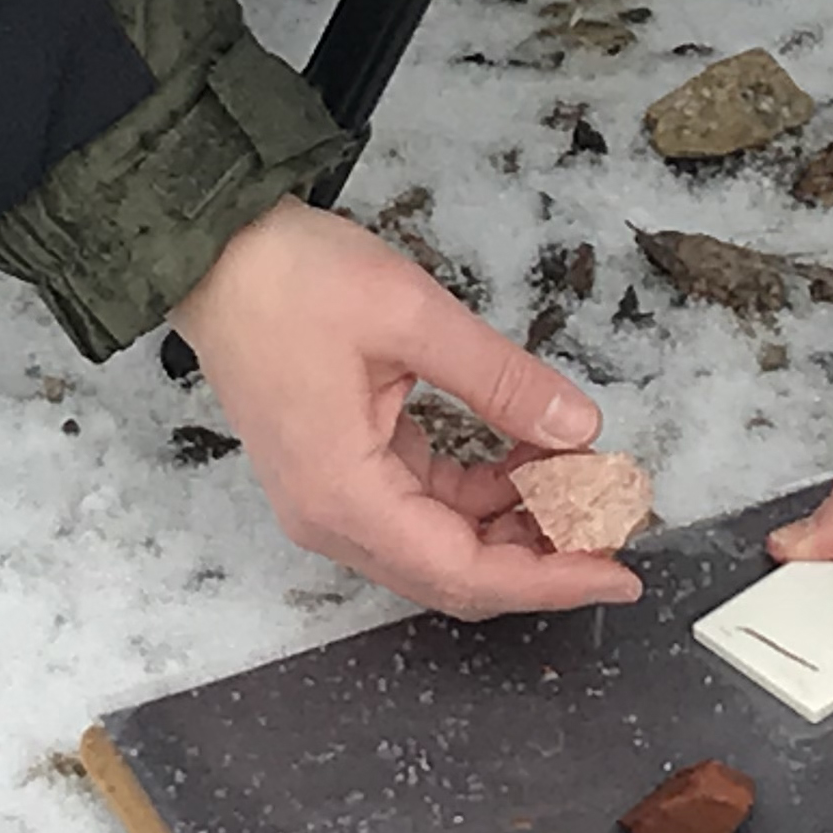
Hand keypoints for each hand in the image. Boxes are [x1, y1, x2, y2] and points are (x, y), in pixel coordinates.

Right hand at [173, 199, 642, 619]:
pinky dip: (482, 490)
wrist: (215, 253)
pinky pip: (424, 505)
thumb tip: (581, 429)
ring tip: (583, 478)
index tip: (618, 574)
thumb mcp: (414, 317)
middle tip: (615, 522)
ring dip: (515, 520)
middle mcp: (333, 518)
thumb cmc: (292, 280)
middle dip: (542, 556)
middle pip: (455, 572)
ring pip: (443, 542)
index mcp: (343, 496)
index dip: (550, 580)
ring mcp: (332, 498)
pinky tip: (531, 455)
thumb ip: (502, 381)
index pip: (465, 572)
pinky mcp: (340, 471)